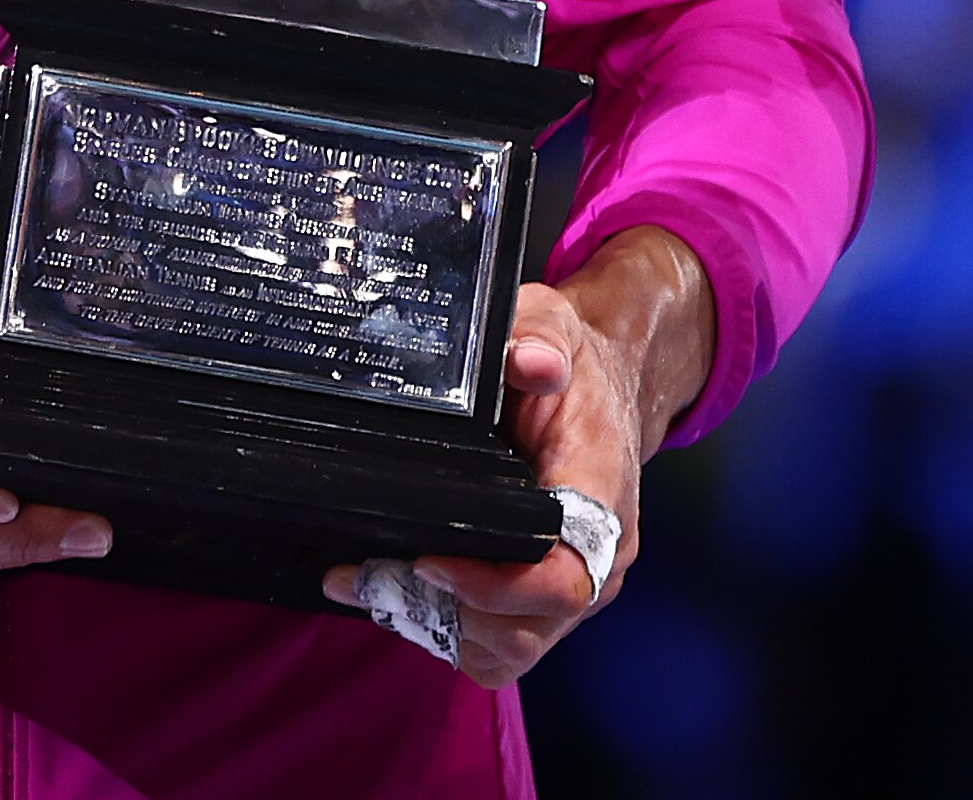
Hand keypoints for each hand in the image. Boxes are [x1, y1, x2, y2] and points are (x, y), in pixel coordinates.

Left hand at [327, 227, 709, 687]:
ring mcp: (574, 586)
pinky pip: (499, 649)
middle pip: (530, 628)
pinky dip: (448, 634)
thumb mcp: (553, 323)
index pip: (565, 576)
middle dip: (447, 612)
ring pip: (509, 648)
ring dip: (439, 627)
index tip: (431, 561)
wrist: (597, 388)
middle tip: (372, 573)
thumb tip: (531, 363)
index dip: (496, 587)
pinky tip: (400, 595)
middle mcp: (598, 555)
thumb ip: (538, 335)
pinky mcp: (545, 600)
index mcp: (602, 495)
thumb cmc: (574, 364)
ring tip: (371, 583)